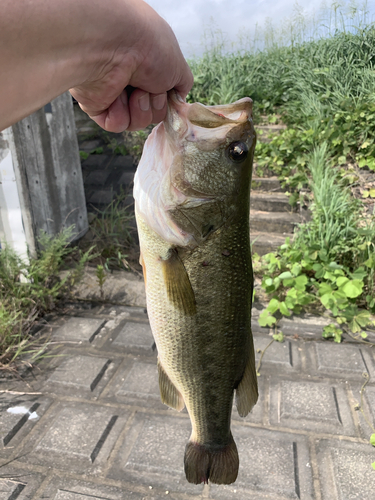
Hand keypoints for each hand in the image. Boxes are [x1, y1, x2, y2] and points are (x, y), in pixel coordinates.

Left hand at [70, 0, 192, 131]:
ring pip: (137, 121)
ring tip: (134, 91)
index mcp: (147, 66)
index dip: (168, 100)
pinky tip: (116, 97)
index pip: (163, 96)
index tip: (167, 90)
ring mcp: (113, 92)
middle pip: (153, 112)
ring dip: (141, 109)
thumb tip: (178, 100)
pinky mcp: (97, 106)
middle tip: (149, 86)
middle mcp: (130, 78)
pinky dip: (121, 115)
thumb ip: (182, 84)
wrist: (115, 45)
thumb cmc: (149, 47)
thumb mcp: (178, 65)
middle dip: (156, 105)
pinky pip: (118, 124)